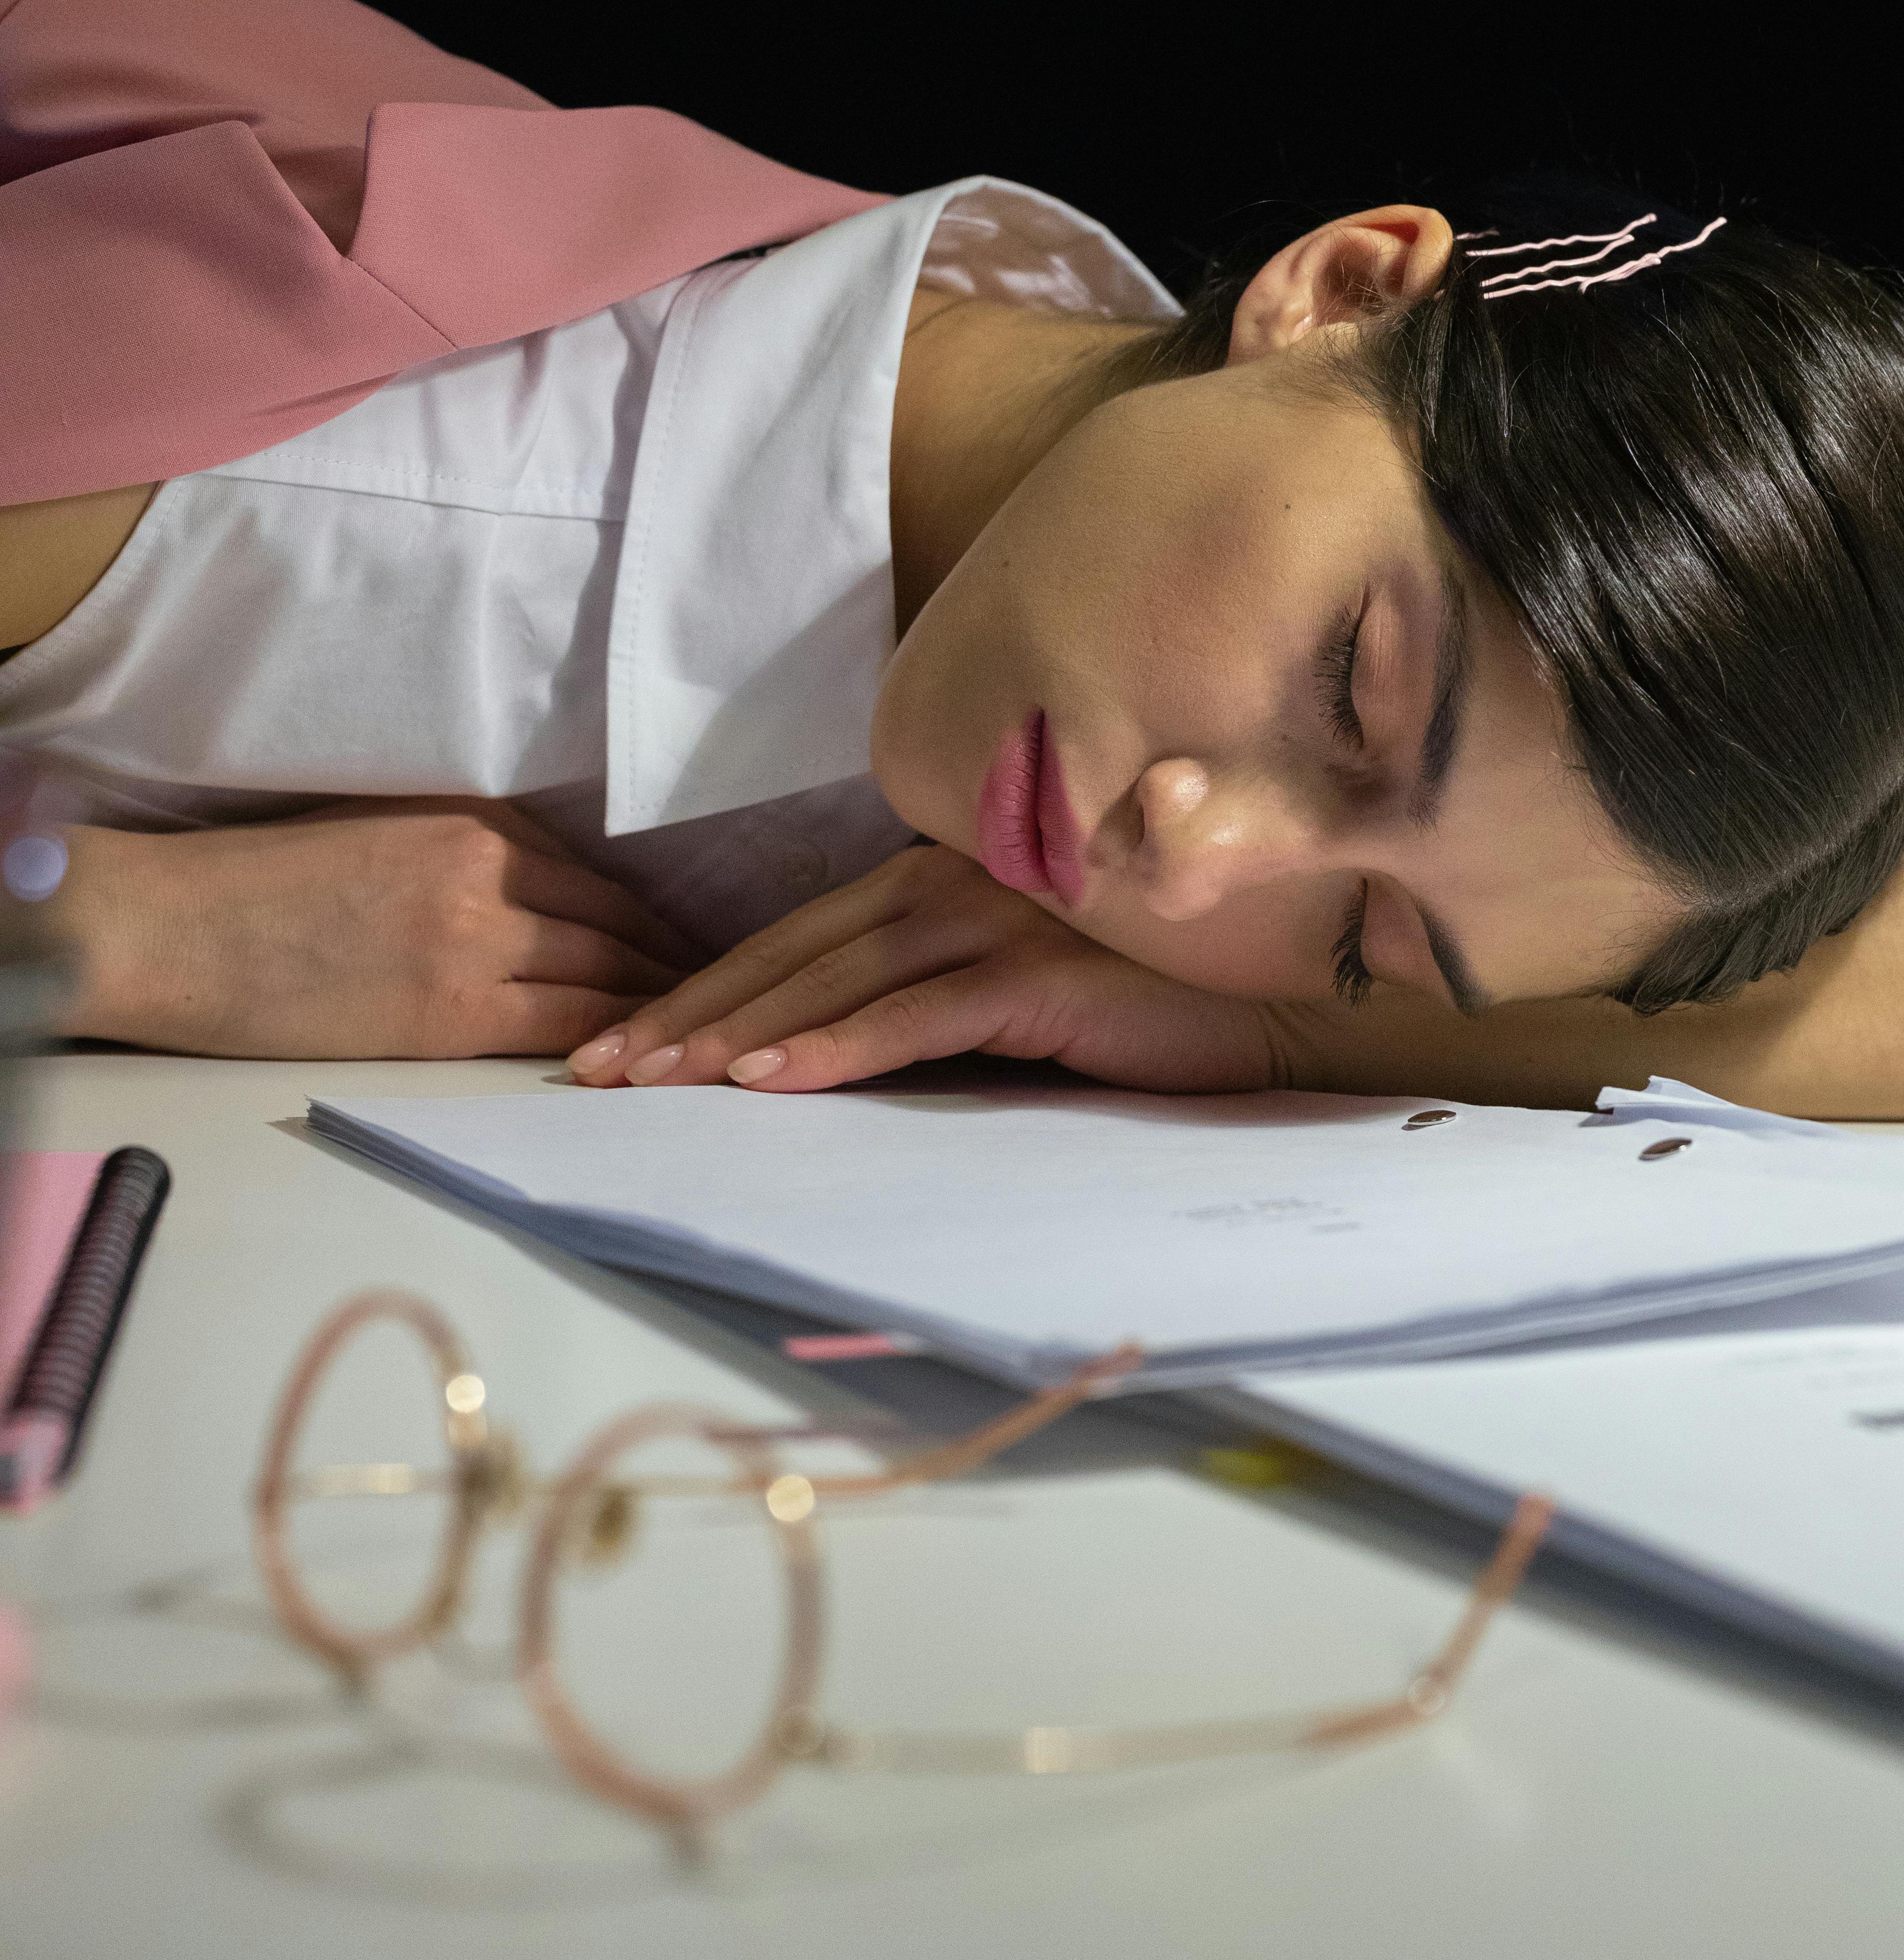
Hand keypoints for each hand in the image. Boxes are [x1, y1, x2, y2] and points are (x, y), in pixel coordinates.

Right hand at [62, 801, 690, 1058]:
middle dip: (674, 966)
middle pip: (616, 927)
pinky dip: (609, 1045)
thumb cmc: (260, 882)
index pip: (598, 878)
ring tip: (696, 1038)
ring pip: (602, 978)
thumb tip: (543, 896)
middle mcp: (491, 872)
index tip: (690, 947)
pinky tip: (639, 1067)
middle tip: (724, 998)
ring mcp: (474, 942)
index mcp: (476, 821)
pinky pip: (561, 1028)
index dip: (652, 921)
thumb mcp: (386, 832)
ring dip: (656, 1010)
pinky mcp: (447, 1012)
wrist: (174, 926)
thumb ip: (468, 854)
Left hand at [568, 843, 1278, 1095]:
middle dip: (688, 1013)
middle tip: (599, 1069)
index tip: (613, 1044)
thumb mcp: (991, 1000)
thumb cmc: (1116, 1004)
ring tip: (659, 1079)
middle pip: (792, 953)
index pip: (789, 940)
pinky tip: (772, 1082)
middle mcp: (949, 881)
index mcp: (929, 877)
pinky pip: (915, 1015)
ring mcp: (992, 918)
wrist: (1249, 1012)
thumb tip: (797, 1062)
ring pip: (837, 979)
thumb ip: (909, 1004)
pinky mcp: (1032, 970)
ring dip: (742, 1032)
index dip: (697, 990)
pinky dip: (838, 1047)